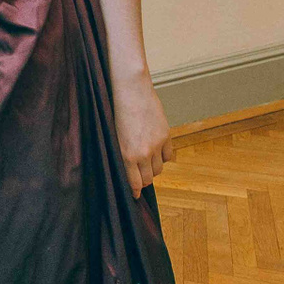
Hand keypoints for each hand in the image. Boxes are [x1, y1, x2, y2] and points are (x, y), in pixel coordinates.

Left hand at [112, 75, 174, 197]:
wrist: (131, 90)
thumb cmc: (116, 110)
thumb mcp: (115, 136)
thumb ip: (122, 154)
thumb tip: (127, 170)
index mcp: (127, 154)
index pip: (134, 182)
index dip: (135, 190)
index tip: (134, 194)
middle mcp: (143, 153)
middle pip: (148, 179)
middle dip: (144, 181)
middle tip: (140, 177)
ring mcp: (156, 144)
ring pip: (159, 169)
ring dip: (153, 169)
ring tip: (147, 163)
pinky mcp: (166, 135)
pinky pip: (168, 156)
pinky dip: (163, 157)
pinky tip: (157, 153)